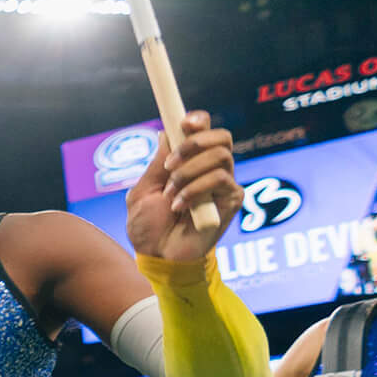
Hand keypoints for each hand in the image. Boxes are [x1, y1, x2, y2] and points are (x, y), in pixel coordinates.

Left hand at [125, 111, 239, 261]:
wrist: (156, 256)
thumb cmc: (148, 226)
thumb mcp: (143, 190)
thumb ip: (157, 164)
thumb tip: (166, 131)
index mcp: (190, 163)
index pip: (205, 131)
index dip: (199, 120)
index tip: (184, 122)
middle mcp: (212, 170)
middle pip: (222, 137)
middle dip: (195, 143)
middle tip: (171, 163)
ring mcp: (224, 185)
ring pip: (221, 157)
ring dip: (188, 173)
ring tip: (170, 195)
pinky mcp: (232, 201)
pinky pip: (221, 180)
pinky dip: (195, 190)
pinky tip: (179, 206)